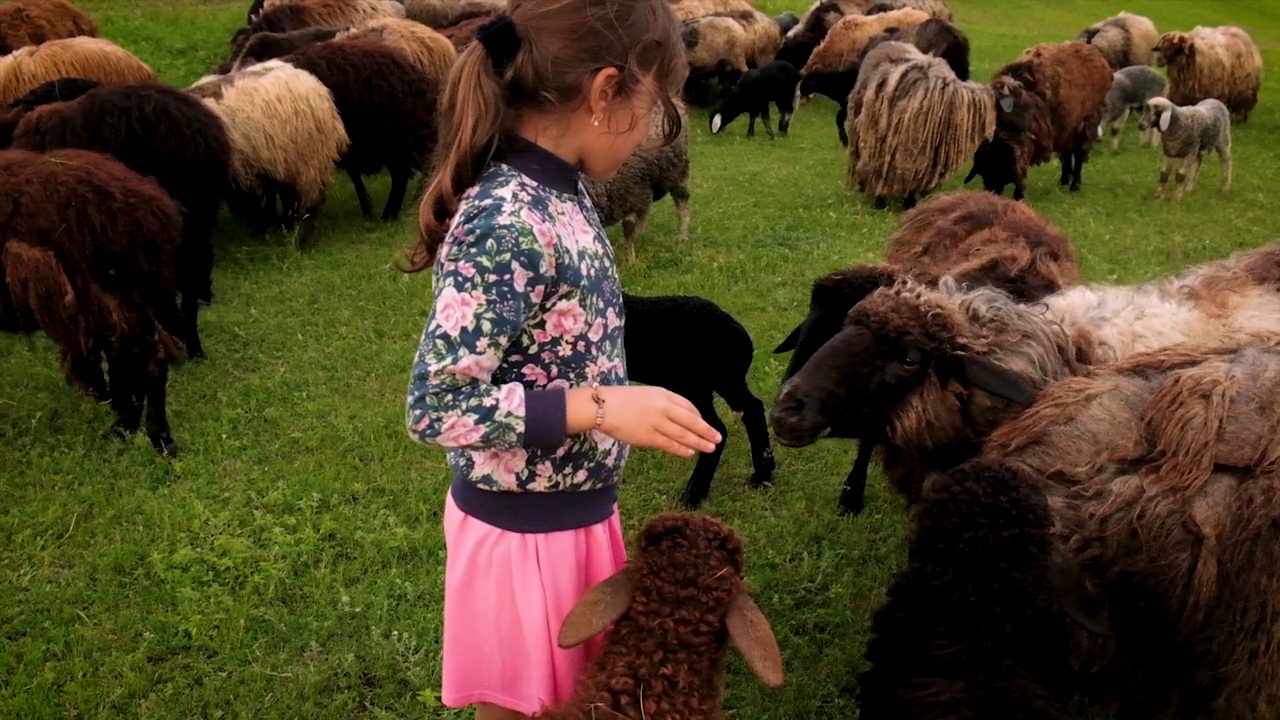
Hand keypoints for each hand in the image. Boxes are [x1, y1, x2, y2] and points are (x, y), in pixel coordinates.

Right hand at [567, 386, 721, 456]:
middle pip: (691, 420)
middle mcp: (663, 407)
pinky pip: (669, 444)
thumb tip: (681, 418)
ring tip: (709, 448)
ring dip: (698, 442)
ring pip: (683, 434)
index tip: (704, 424)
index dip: (699, 416)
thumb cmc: (623, 400)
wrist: (603, 407)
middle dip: (706, 431)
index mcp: (663, 394)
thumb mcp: (648, 394)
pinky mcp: (648, 436)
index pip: (688, 406)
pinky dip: (681, 449)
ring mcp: (656, 422)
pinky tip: (690, 453)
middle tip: (718, 438)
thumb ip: (664, 404)